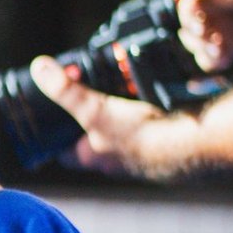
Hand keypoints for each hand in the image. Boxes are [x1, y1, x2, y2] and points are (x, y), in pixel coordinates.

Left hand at [30, 56, 174, 178]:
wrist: (193, 144)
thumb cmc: (139, 133)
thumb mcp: (94, 108)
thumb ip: (66, 91)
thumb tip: (39, 69)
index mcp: (91, 157)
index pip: (64, 153)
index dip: (57, 137)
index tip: (55, 119)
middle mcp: (113, 163)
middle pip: (93, 142)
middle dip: (92, 122)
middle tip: (93, 98)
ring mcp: (140, 159)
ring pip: (122, 138)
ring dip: (122, 118)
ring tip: (123, 93)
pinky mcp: (165, 150)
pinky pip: (150, 133)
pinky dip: (149, 118)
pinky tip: (154, 101)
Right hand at [165, 0, 232, 71]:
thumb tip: (190, 2)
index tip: (176, 1)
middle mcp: (214, 3)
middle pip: (183, 11)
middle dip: (190, 22)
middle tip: (205, 29)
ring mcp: (216, 27)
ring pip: (189, 36)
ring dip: (200, 43)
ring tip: (220, 46)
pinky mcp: (222, 49)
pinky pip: (204, 57)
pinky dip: (211, 59)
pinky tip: (226, 56)